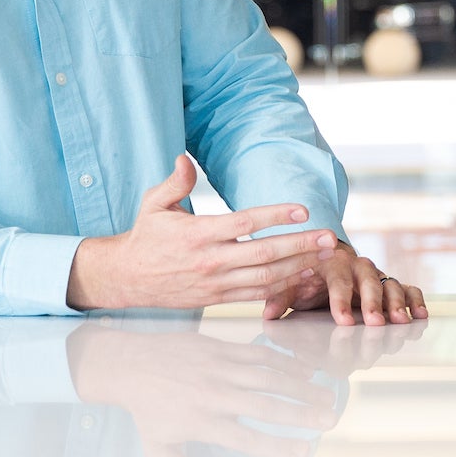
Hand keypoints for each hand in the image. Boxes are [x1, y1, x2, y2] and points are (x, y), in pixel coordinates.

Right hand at [66, 154, 336, 310]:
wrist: (126, 278)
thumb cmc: (146, 237)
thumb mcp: (153, 204)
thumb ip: (174, 182)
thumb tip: (185, 158)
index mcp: (197, 234)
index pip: (244, 223)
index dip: (275, 216)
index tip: (303, 209)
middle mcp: (209, 260)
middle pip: (262, 254)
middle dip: (299, 245)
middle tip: (328, 236)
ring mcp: (215, 283)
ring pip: (264, 278)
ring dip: (298, 267)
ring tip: (324, 256)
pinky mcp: (217, 298)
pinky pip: (255, 295)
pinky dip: (282, 288)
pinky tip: (304, 276)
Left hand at [66, 318, 340, 456]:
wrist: (131, 362)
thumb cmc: (147, 410)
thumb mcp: (157, 446)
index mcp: (200, 422)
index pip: (243, 437)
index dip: (275, 445)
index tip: (303, 451)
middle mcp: (213, 395)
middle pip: (264, 405)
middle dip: (300, 413)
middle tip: (330, 420)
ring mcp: (219, 368)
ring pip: (267, 376)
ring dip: (300, 386)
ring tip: (327, 397)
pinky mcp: (221, 348)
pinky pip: (259, 353)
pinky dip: (285, 361)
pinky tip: (307, 370)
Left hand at [271, 240, 426, 326]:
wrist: (326, 256)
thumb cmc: (308, 275)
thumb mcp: (291, 283)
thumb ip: (280, 296)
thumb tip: (267, 314)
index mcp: (332, 262)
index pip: (338, 281)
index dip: (341, 302)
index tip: (342, 321)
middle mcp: (358, 265)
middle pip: (369, 281)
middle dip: (374, 303)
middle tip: (377, 323)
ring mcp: (376, 274)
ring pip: (391, 284)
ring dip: (397, 303)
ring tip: (402, 322)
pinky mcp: (389, 283)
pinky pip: (407, 287)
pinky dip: (416, 299)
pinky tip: (421, 315)